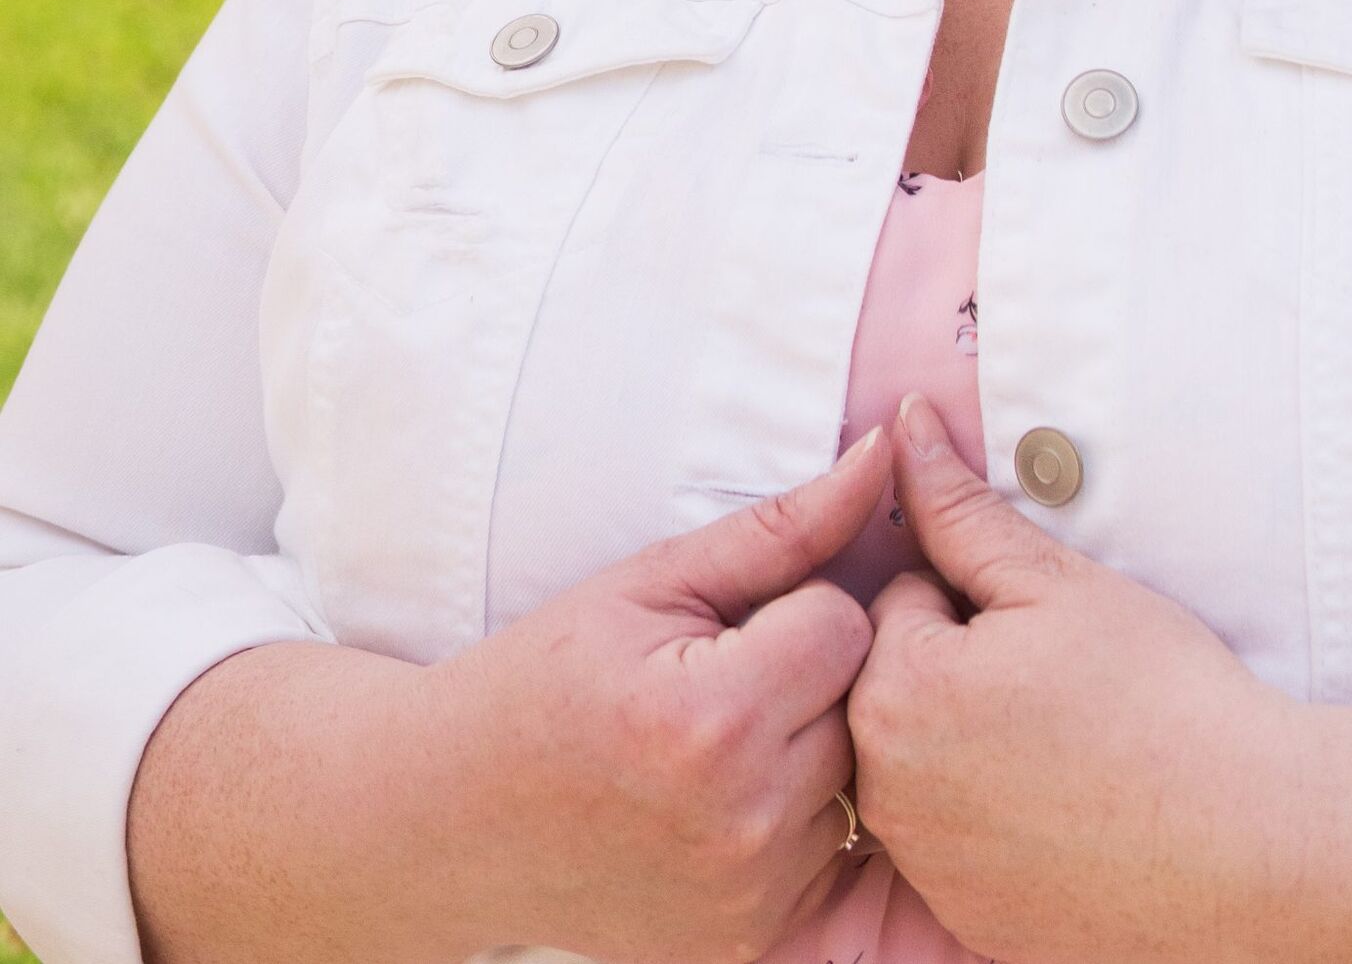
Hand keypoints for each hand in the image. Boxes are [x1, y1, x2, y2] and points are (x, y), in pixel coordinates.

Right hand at [414, 425, 890, 963]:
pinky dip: (810, 821)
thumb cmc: (549, 679)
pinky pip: (846, 859)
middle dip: (816, 676)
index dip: (800, 607)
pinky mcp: (749, 945)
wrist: (454, 817)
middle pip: (865, 702)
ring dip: (819, 750)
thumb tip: (882, 453)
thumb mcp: (652, 581)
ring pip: (862, 780)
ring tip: (731, 739)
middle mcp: (741, 823)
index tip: (737, 623)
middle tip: (734, 676)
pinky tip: (745, 797)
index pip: (848, 623)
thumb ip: (782, 526)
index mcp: (712, 719)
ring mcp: (748, 898)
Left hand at [848, 393, 1303, 963]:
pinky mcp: (965, 915)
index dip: (979, 598)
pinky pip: (956, 838)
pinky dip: (996, 819)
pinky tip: (1069, 810)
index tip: (1045, 628)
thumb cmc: (1161, 699)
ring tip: (1069, 744)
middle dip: (961, 667)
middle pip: (902, 683)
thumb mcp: (1056, 578)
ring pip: (925, 761)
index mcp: (898, 692)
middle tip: (1060, 685)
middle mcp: (887, 791)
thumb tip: (902, 422)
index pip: (903, 598)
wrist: (1253, 846)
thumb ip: (959, 505)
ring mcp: (925, 865)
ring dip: (972, 743)